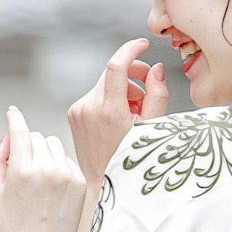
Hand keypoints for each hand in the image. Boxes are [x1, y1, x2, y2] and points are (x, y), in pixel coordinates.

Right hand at [0, 105, 84, 231]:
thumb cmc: (16, 225)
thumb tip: (6, 137)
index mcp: (22, 171)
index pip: (19, 130)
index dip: (14, 118)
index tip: (13, 113)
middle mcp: (47, 169)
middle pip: (36, 136)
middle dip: (27, 145)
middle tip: (22, 165)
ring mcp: (66, 175)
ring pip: (53, 144)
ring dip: (44, 152)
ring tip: (38, 176)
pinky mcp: (79, 181)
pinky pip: (66, 159)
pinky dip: (58, 165)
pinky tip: (52, 187)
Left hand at [66, 37, 168, 185]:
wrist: (105, 187)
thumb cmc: (133, 162)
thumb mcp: (153, 128)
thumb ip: (158, 95)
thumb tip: (156, 69)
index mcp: (108, 111)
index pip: (115, 65)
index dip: (130, 50)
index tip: (143, 44)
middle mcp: (88, 107)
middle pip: (112, 73)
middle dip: (134, 77)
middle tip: (148, 94)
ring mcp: (77, 111)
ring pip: (105, 85)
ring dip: (123, 91)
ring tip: (135, 114)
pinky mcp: (73, 114)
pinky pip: (96, 96)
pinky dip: (111, 100)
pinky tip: (120, 120)